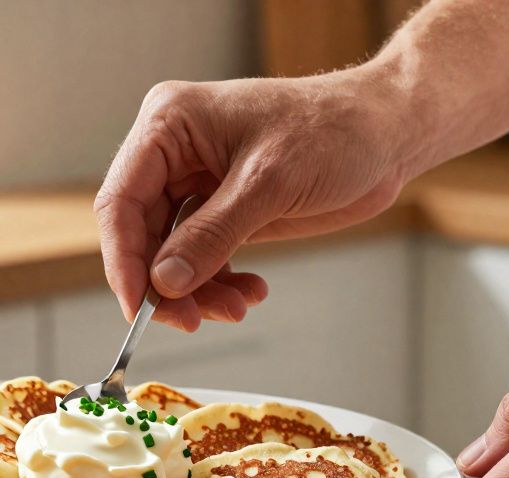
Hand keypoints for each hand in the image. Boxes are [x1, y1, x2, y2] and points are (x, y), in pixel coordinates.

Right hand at [96, 72, 413, 329]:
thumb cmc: (336, 131)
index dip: (124, 261)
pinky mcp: (221, 208)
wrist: (387, 132)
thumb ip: (212, 235)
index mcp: (169, 125)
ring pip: (170, 254)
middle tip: (191, 320)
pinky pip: (201, 258)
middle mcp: (173, 153)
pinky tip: (250, 292)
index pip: (121, 200)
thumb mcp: (270, 183)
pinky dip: (219, 283)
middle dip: (166, 284)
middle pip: (141, 234)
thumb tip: (165, 282)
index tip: (139, 309)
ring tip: (237, 307)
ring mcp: (196, 182)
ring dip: (197, 290)